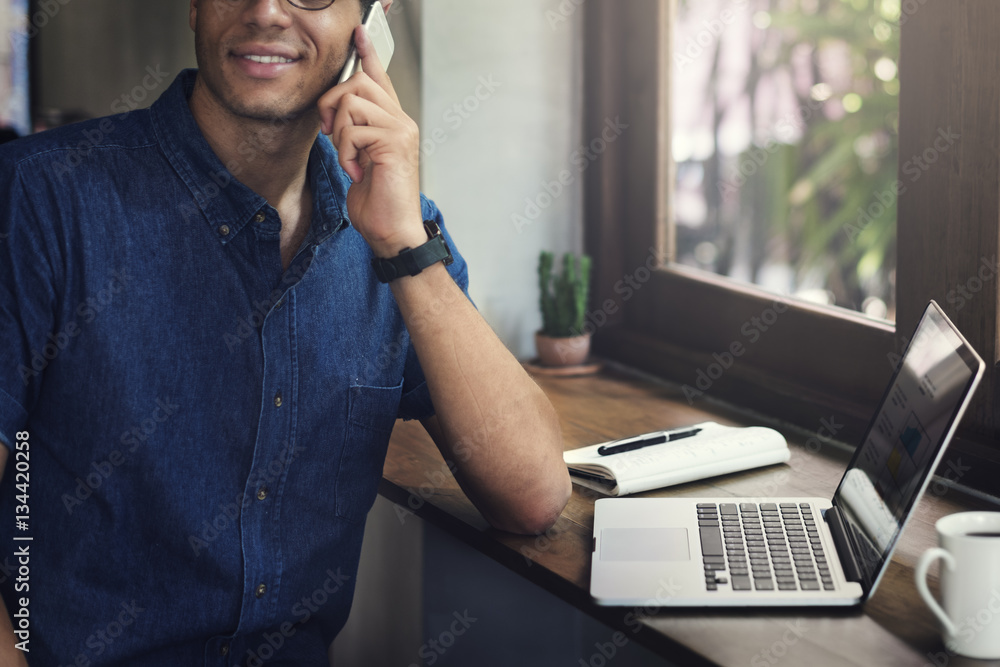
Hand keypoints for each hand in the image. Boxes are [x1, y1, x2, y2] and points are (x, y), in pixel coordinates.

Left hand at [318, 23, 425, 256]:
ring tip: (349, 160)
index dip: (368, 54)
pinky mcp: (394, 143)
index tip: (359, 33)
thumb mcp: (359, 160)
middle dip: (332, 105)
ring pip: (353, 102)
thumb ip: (353, 133)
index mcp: (393, 123)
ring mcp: (401, 130)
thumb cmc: (378, 203)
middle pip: (358, 82)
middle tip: (330, 134)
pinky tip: (356, 172)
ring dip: (339, 134)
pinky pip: (354, 130)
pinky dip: (345, 153)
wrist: (393, 232)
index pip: (381, 78)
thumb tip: (334, 115)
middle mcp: (401, 121)